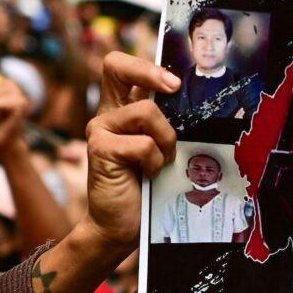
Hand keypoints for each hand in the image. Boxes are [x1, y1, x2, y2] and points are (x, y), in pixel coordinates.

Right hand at [81, 52, 179, 249]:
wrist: (122, 226)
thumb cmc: (147, 189)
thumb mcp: (162, 149)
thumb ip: (166, 123)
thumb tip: (193, 101)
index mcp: (122, 110)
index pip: (121, 68)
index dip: (147, 66)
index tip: (174, 83)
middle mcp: (108, 115)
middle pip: (115, 66)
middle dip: (150, 72)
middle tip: (173, 88)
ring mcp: (100, 130)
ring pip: (146, 111)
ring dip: (165, 139)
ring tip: (162, 162)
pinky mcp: (99, 149)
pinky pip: (143, 143)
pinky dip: (155, 161)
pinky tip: (149, 176)